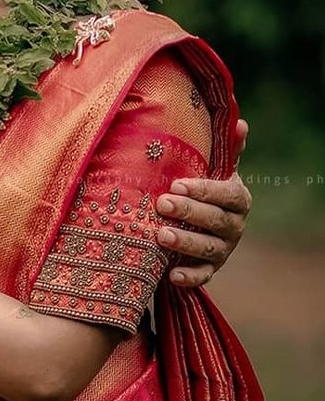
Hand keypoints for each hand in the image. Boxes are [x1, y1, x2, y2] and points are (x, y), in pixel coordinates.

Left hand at [155, 119, 251, 286]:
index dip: (203, 190)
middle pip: (215, 221)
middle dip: (189, 212)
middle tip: (161, 204)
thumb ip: (225, 149)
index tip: (177, 184)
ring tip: (160, 235)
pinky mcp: (209, 269)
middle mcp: (234, 225)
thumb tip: (240, 122)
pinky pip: (202, 276)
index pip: (226, 194)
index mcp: (237, 198)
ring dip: (185, 242)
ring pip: (208, 248)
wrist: (197, 222)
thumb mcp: (213, 168)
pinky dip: (189, 278)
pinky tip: (171, 275)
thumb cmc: (201, 188)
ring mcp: (223, 249)